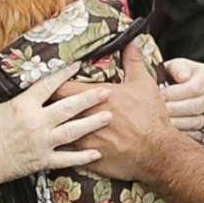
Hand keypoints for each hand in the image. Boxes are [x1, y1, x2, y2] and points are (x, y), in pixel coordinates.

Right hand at [0, 64, 109, 188]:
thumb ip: (11, 98)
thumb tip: (20, 89)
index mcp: (23, 105)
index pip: (49, 84)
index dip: (65, 74)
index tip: (78, 65)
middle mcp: (37, 122)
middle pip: (69, 106)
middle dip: (90, 97)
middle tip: (108, 91)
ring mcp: (42, 143)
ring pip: (73, 131)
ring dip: (92, 123)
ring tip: (108, 116)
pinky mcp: (41, 161)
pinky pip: (67, 159)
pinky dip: (82, 157)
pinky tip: (96, 154)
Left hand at [60, 41, 179, 182]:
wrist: (158, 152)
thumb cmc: (151, 118)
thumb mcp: (144, 84)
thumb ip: (132, 61)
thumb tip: (131, 41)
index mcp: (94, 98)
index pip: (60, 88)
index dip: (54, 86)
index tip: (53, 85)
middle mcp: (84, 119)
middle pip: (53, 111)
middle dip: (49, 108)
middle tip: (45, 106)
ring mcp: (83, 142)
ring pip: (56, 135)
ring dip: (53, 130)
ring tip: (47, 127)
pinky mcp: (86, 161)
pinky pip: (65, 156)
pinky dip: (63, 150)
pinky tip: (59, 148)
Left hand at [160, 59, 203, 141]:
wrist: (186, 91)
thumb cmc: (177, 76)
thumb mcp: (176, 66)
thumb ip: (177, 68)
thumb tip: (182, 77)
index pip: (195, 88)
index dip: (174, 93)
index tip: (158, 96)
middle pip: (195, 107)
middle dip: (172, 109)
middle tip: (154, 111)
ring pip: (196, 123)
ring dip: (175, 123)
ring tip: (158, 121)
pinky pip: (196, 136)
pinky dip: (180, 135)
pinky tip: (166, 131)